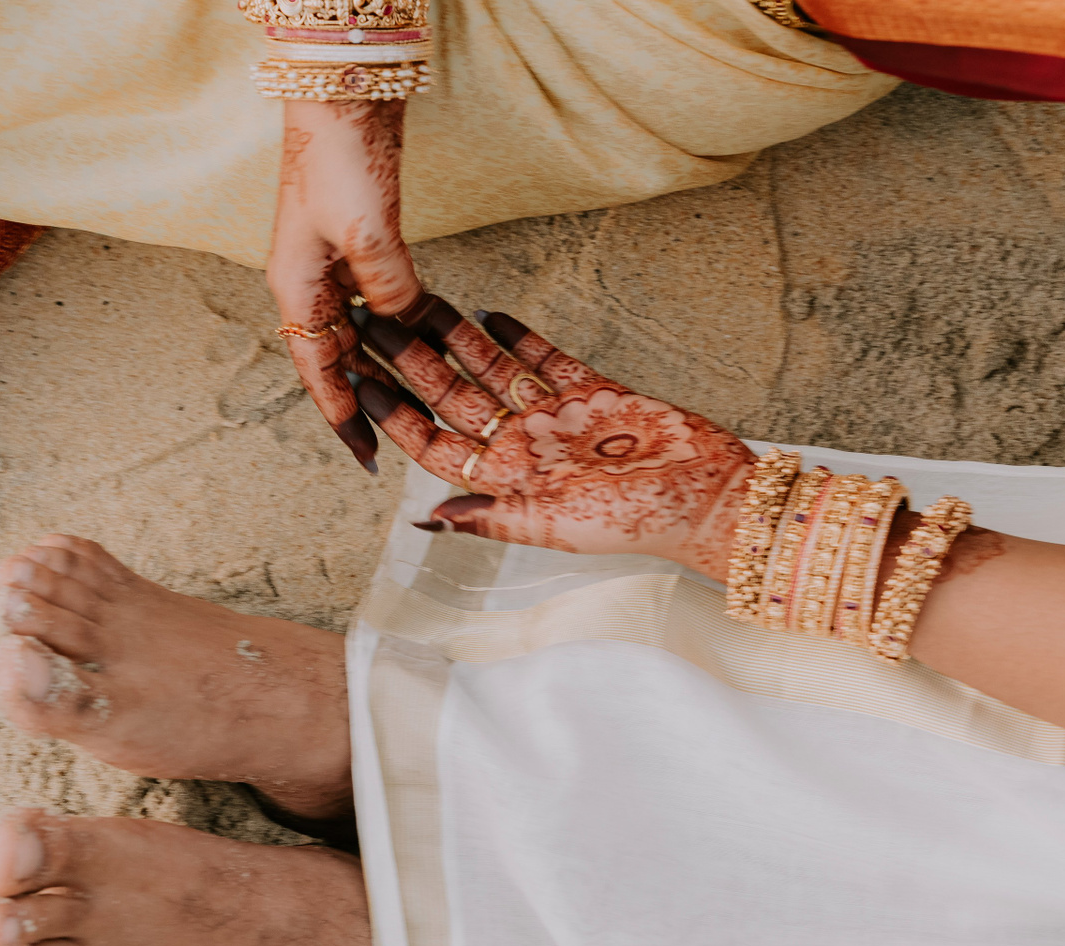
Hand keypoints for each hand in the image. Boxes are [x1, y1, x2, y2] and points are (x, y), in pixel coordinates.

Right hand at [266, 100, 423, 472]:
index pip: (321, 373)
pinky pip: (392, 300)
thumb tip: (407, 329)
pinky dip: (417, 324)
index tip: (369, 459)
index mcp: (296, 289)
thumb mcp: (367, 236)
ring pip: (375, 333)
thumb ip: (389, 292)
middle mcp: (312, 283)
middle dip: (384, 400)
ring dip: (407, 365)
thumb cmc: (338, 157)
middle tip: (421, 442)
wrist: (340, 87)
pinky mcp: (365, 242)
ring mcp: (338, 263)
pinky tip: (445, 344)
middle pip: (350, 360)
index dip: (345, 419)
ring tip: (442, 403)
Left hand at [350, 296, 756, 576]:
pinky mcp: (594, 391)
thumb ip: (490, 517)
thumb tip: (424, 521)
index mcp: (507, 481)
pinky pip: (547, 359)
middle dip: (413, 361)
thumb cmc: (631, 521)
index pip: (435, 442)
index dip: (396, 411)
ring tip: (419, 302)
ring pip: (494, 370)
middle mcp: (525, 447)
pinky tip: (491, 312)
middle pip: (455, 398)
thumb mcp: (552, 524)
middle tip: (374, 322)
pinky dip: (520, 336)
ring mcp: (558, 417)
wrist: (705, 494)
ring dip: (457, 339)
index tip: (359, 378)